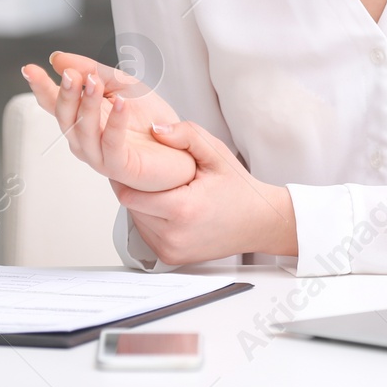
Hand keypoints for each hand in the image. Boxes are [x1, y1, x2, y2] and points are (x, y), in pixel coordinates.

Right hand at [20, 52, 196, 191]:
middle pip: (64, 116)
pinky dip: (114, 121)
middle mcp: (84, 138)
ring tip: (92, 82)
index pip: (54, 101)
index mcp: (81, 118)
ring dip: (87, 104)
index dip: (40, 86)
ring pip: (83, 130)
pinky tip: (120, 103)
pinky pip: (111, 143)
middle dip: (65, 94)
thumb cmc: (148, 118)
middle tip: (70, 74)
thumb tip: (57, 58)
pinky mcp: (120, 165)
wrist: (178, 147)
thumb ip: (92, 70)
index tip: (29, 68)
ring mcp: (99, 155)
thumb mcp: (121, 84)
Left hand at [113, 120, 297, 264]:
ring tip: (164, 188)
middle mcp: (173, 236)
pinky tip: (169, 206)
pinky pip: (147, 233)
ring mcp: (171, 250)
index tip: (135, 162)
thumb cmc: (240, 190)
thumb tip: (155, 129)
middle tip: (151, 173)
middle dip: (136, 187)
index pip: (129, 193)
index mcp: (182, 210)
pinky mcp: (171, 257)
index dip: (127, 176)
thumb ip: (186, 135)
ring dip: (143, 203)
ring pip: (136, 220)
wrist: (259, 223)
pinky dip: (151, 218)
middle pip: (131, 207)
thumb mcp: (217, 153)